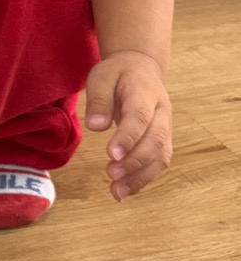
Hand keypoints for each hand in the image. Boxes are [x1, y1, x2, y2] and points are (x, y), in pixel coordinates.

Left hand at [84, 51, 171, 200]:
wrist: (141, 68)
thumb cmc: (117, 74)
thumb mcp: (101, 77)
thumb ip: (99, 100)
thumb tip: (95, 126)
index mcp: (145, 92)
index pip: (141, 116)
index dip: (128, 136)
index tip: (112, 154)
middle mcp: (161, 111)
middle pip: (156, 139)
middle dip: (135, 161)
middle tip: (112, 174)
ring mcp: (165, 127)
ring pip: (161, 156)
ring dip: (140, 176)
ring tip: (116, 191)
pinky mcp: (162, 140)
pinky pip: (158, 162)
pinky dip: (143, 179)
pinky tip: (123, 190)